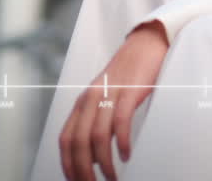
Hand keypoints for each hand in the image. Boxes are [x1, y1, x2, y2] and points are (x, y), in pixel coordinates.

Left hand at [59, 20, 169, 179]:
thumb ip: (96, 121)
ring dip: (104, 162)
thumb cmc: (128, 75)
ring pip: (97, 136)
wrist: (146, 43)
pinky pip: (120, 122)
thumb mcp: (105, 98)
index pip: (65, 138)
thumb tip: (94, 156)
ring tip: (112, 178)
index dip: (67, 163)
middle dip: (83, 170)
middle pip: (78, 141)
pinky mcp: (129, 91)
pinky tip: (126, 155)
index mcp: (82, 101)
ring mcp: (109, 94)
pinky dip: (121, 142)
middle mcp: (90, 98)